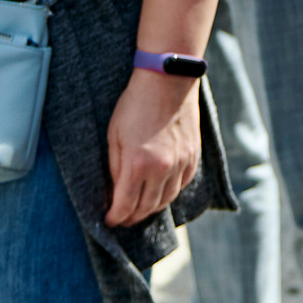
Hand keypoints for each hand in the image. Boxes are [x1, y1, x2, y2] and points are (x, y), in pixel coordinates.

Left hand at [105, 70, 200, 224]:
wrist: (167, 82)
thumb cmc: (134, 105)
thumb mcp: (114, 136)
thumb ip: (115, 167)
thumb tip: (116, 190)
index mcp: (138, 164)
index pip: (125, 205)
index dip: (116, 217)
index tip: (110, 221)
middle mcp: (162, 169)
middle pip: (147, 207)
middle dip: (132, 217)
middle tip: (123, 219)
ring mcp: (181, 163)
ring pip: (166, 199)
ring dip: (151, 208)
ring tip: (141, 209)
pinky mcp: (193, 156)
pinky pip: (181, 185)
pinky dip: (170, 193)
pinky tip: (161, 192)